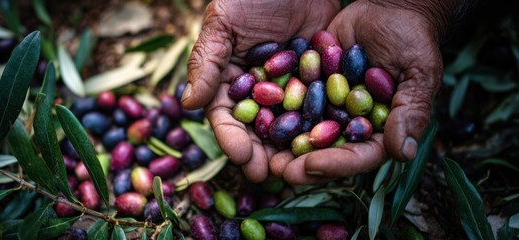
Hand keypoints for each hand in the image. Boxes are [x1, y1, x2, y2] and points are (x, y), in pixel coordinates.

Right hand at [181, 0, 340, 181]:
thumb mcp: (224, 21)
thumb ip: (207, 61)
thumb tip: (188, 103)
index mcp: (228, 81)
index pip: (226, 117)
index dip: (231, 139)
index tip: (241, 156)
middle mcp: (257, 92)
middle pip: (256, 132)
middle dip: (261, 155)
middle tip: (269, 174)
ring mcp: (289, 90)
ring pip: (288, 128)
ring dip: (291, 152)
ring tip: (298, 170)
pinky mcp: (318, 84)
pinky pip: (320, 111)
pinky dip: (323, 129)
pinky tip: (330, 147)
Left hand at [272, 0, 448, 183]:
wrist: (388, 9)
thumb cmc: (413, 40)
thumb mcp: (419, 73)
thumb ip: (412, 112)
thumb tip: (403, 152)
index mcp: (380, 131)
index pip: (359, 156)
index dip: (337, 164)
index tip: (312, 165)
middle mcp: (350, 124)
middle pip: (326, 152)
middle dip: (301, 163)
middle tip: (278, 170)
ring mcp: (328, 107)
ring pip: (303, 132)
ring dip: (281, 144)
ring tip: (258, 153)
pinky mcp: (310, 87)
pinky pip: (290, 101)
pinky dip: (273, 109)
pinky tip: (252, 116)